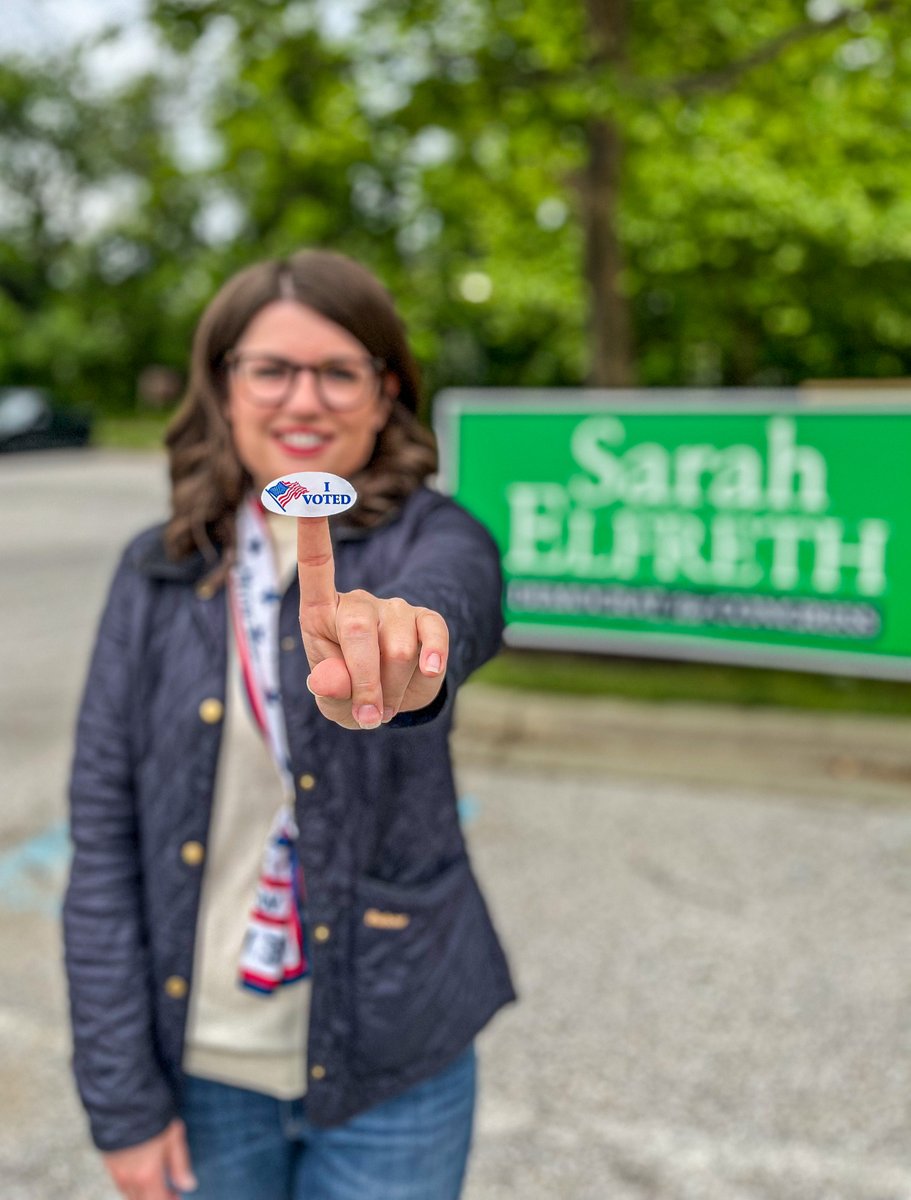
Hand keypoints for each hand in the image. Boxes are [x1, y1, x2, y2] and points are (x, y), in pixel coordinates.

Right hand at [102, 1119, 196, 1198]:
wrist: (121, 1101)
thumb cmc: (151, 1116)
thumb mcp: (173, 1137)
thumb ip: (180, 1165)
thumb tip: (188, 1185)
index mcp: (147, 1175)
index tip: (177, 1196)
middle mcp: (129, 1179)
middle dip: (156, 1199)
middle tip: (169, 1192)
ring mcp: (115, 1172)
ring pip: (130, 1194)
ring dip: (143, 1193)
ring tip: (157, 1182)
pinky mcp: (108, 1162)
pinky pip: (120, 1183)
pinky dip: (132, 1185)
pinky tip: (141, 1173)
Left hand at [297, 516, 447, 729]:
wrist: (393, 701)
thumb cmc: (350, 694)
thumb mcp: (332, 702)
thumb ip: (327, 691)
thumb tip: (327, 680)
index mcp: (322, 613)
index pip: (315, 566)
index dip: (312, 531)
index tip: (305, 490)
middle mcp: (358, 602)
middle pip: (361, 630)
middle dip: (365, 680)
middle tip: (369, 715)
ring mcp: (395, 608)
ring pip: (399, 649)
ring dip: (394, 688)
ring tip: (387, 701)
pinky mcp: (427, 620)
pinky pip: (433, 636)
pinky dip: (432, 659)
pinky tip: (430, 673)